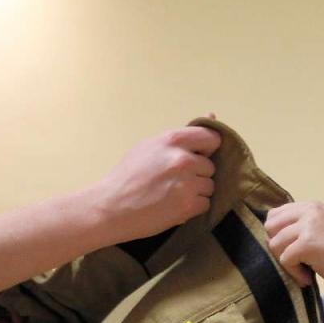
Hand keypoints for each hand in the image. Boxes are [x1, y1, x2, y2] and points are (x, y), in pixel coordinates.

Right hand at [92, 126, 220, 242]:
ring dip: (196, 192)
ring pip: (209, 186)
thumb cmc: (127, 175)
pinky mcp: (188, 205)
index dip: (206, 149)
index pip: (211, 137)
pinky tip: (174, 206)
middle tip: (174, 180)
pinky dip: (193, 207)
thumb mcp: (149, 146)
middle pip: (210, 166)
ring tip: (173, 194)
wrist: (111, 207)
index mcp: (172, 140)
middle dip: (197, 174)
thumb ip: (181, 136)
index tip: (197, 156)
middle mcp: (183, 159)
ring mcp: (187, 183)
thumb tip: (212, 115)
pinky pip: (205, 204)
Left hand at [263, 201, 323, 303]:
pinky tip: (309, 278)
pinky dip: (295, 273)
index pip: (276, 214)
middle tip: (295, 261)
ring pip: (274, 244)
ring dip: (287, 263)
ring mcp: (309, 226)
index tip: (293, 251)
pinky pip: (284, 260)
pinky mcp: (307, 243)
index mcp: (314, 206)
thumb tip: (271, 236)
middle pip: (270, 226)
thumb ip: (302, 228)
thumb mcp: (323, 232)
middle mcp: (310, 211)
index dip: (278, 235)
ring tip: (305, 271)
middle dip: (278, 247)